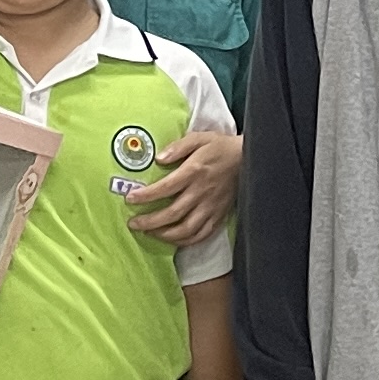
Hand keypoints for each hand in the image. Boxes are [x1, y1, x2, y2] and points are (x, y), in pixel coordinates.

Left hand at [123, 125, 240, 246]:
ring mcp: (211, 207)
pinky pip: (201, 235)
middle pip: (172, 214)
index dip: (146, 196)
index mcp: (194, 172)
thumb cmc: (219, 147)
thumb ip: (177, 147)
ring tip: (149, 233)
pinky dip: (185, 241)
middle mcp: (201, 192)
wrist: (248, 159)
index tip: (130, 199)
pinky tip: (172, 239)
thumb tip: (158, 158)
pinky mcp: (219, 216)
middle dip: (149, 221)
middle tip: (133, 223)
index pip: (165, 188)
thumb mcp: (198, 138)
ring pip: (185, 229)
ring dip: (164, 235)